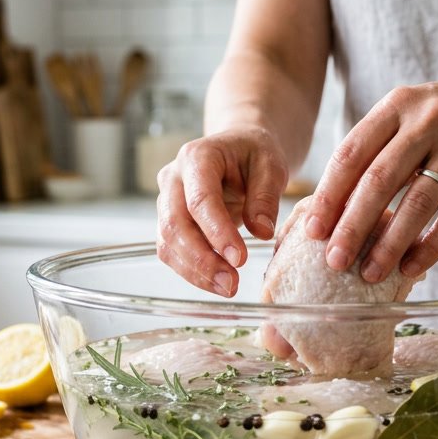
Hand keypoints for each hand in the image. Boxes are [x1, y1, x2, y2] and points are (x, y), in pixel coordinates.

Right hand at [155, 127, 287, 296]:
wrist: (239, 150)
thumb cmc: (254, 154)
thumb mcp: (271, 166)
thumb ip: (266, 196)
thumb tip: (261, 232)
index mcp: (197, 157)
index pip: (200, 200)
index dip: (217, 232)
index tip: (240, 259)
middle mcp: (173, 178)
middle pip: (175, 224)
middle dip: (202, 259)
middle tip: (231, 283)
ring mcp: (166, 200)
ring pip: (168, 242)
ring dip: (195, 271)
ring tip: (228, 288)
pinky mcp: (169, 221)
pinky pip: (171, 251)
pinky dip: (192, 271)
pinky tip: (217, 282)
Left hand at [304, 67, 437, 281]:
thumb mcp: (412, 115)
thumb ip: (377, 150)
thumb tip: (332, 208)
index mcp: (398, 106)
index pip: (352, 153)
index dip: (329, 195)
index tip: (311, 231)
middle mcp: (429, 120)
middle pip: (380, 180)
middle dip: (352, 225)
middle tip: (333, 261)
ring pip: (418, 202)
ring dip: (389, 243)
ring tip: (369, 273)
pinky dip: (431, 247)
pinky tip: (411, 268)